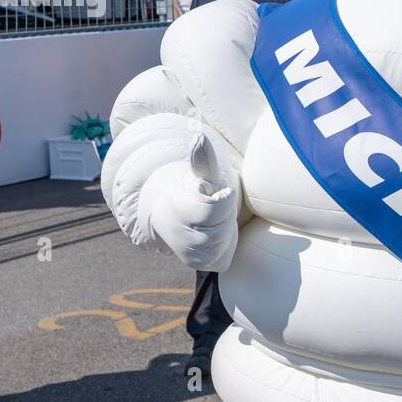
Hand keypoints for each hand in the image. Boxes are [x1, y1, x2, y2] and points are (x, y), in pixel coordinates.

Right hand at [146, 134, 238, 269]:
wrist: (176, 220)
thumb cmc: (195, 193)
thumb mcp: (201, 177)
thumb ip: (203, 161)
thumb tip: (199, 136)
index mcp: (178, 207)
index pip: (214, 207)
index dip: (221, 199)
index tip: (213, 193)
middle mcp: (179, 233)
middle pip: (222, 227)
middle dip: (223, 216)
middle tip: (214, 209)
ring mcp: (188, 252)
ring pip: (223, 243)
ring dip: (224, 230)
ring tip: (213, 222)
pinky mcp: (199, 265)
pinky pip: (224, 258)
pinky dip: (224, 247)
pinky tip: (214, 238)